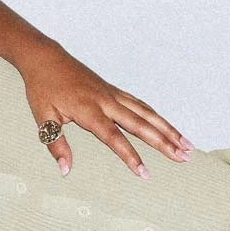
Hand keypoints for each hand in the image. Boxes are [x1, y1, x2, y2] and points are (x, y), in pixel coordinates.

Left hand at [16, 42, 193, 177]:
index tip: (145, 173)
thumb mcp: (43, 117)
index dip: (130, 156)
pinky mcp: (114, 90)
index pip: (114, 137)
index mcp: (88, 110)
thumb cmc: (42, 88)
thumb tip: (65, 170)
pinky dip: (157, 116)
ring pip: (147, 113)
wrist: (45, 57)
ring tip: (187, 145)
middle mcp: (106, 101)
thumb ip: (56, 144)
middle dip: (164, 142)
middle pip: (141, 124)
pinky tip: (168, 127)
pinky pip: (141, 104)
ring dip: (168, 129)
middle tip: (184, 157)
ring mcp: (113, 94)